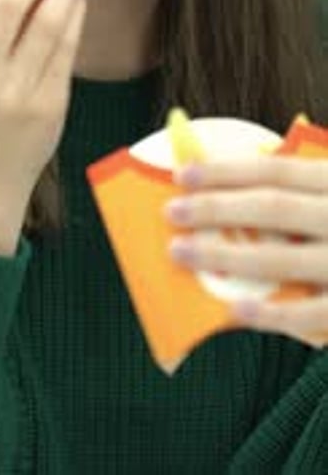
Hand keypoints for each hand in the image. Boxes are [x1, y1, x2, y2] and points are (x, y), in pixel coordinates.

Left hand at [165, 156, 327, 346]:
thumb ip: (311, 186)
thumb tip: (250, 168)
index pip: (277, 172)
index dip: (228, 171)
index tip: (184, 174)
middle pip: (272, 209)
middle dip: (216, 208)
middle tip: (172, 213)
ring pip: (282, 258)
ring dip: (225, 255)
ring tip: (182, 252)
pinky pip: (311, 314)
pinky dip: (271, 314)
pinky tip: (233, 310)